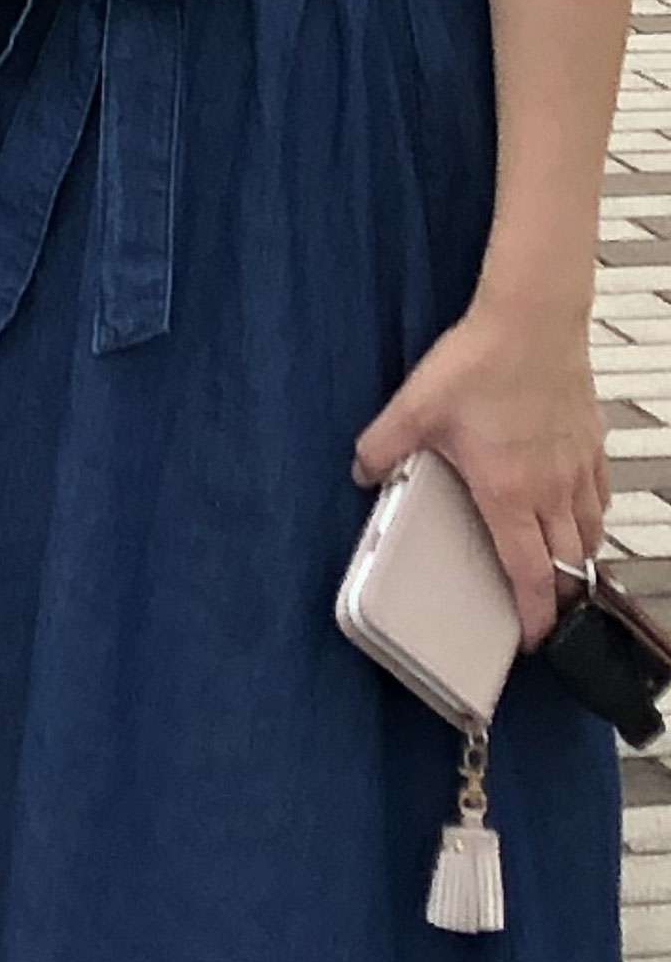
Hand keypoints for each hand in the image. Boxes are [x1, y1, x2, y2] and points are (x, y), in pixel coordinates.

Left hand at [355, 299, 609, 645]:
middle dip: (559, 598)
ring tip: (560, 565)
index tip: (530, 640)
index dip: (534, 618)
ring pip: (591, 534)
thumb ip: (383, 445)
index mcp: (511, 496)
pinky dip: (591, 514)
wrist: (532, 320)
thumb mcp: (415, 407)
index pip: (530, 577)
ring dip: (577, 558)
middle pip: (569, 567)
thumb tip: (360, 470)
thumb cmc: (479, 363)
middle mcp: (553, 492)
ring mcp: (578, 468)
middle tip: (543, 608)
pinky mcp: (592, 442)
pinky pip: (600, 495)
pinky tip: (577, 507)